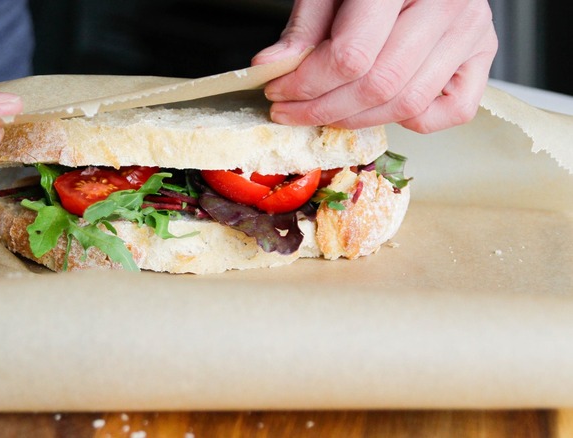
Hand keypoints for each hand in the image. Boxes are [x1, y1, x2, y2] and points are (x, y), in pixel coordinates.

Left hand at [253, 0, 497, 132]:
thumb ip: (304, 27)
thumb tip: (272, 68)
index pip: (353, 56)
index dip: (307, 84)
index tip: (278, 91)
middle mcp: (449, 4)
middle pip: (380, 85)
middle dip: (324, 109)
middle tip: (292, 111)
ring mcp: (472, 30)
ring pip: (409, 104)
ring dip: (357, 120)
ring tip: (326, 110)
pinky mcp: (483, 53)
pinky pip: (450, 111)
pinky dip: (412, 120)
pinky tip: (380, 106)